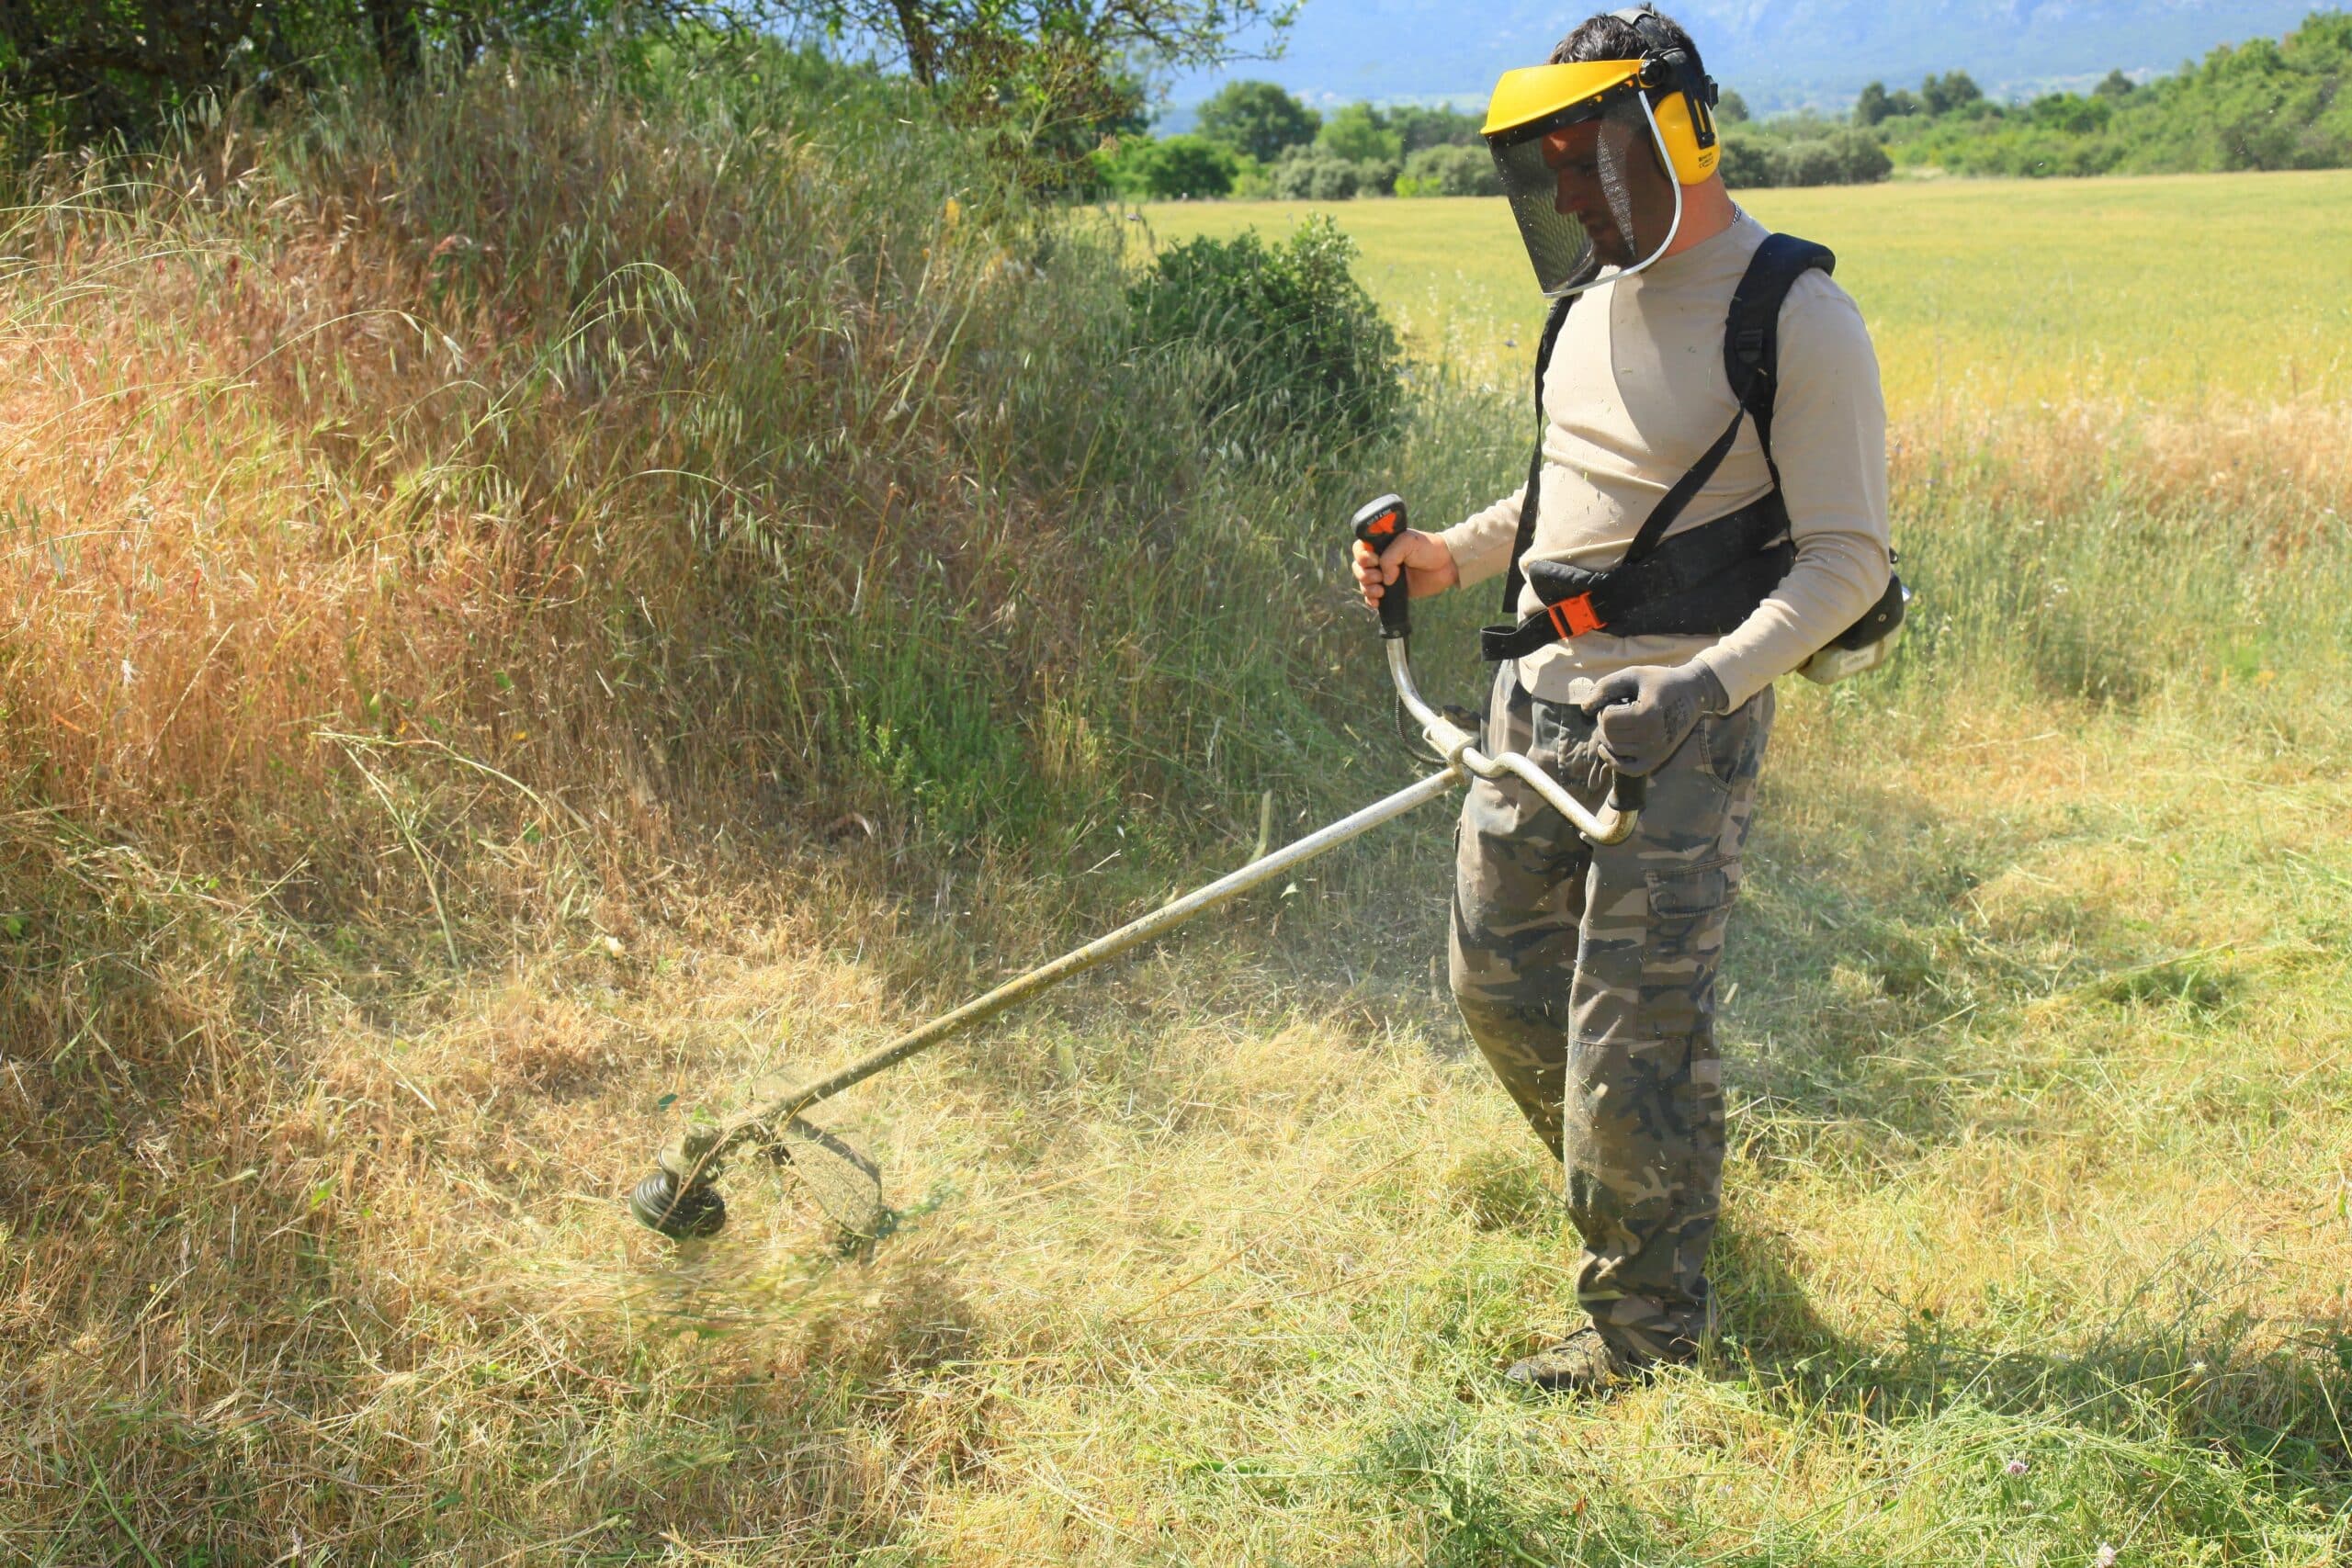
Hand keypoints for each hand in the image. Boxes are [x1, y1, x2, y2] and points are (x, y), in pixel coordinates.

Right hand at [1351, 529, 1457, 609]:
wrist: (1447, 565)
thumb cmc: (1429, 548)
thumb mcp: (1408, 543)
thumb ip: (1391, 556)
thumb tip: (1385, 578)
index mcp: (1382, 544)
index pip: (1360, 548)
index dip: (1362, 556)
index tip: (1374, 560)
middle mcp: (1381, 559)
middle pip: (1358, 568)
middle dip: (1364, 574)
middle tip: (1380, 577)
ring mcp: (1386, 575)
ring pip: (1363, 583)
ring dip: (1367, 588)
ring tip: (1381, 590)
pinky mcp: (1392, 590)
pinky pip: (1373, 597)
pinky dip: (1370, 600)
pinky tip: (1377, 601)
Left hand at [1567, 663, 1729, 776]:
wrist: (1694, 693)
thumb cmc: (1661, 681)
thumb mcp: (1633, 675)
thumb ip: (1606, 686)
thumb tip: (1584, 708)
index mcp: (1647, 714)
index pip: (1607, 719)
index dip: (1605, 707)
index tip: (1616, 700)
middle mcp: (1653, 737)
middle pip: (1608, 735)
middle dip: (1605, 722)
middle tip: (1617, 710)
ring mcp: (1656, 751)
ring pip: (1614, 750)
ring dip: (1609, 736)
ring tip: (1622, 721)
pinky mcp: (1658, 759)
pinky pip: (1628, 769)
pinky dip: (1613, 761)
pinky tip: (1605, 749)